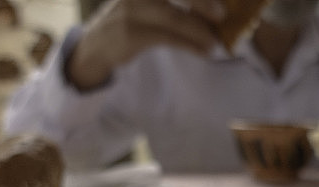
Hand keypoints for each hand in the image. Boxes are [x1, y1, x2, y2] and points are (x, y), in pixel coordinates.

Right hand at [66, 0, 224, 89]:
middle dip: (201, 3)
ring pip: (173, 17)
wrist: (95, 47)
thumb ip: (173, 4)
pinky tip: (202, 50)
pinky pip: (167, 37)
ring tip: (214, 42)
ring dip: (199, 30)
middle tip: (223, 15)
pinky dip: (189, 44)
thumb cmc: (130, 22)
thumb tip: (213, 10)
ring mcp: (131, 10)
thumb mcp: (148, 4)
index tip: (222, 6)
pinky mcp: (131, 34)